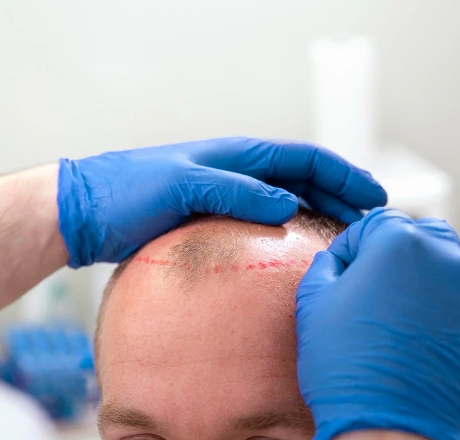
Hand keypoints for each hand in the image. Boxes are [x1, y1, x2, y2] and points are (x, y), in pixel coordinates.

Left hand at [56, 137, 386, 266]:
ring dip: (317, 220)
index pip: (306, 160)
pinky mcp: (210, 225)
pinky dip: (286, 239)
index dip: (344, 175)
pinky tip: (293, 264)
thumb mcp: (183, 187)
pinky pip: (260, 229)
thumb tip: (289, 204)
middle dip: (341, 200)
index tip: (375, 199)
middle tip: (369, 230)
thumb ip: (235, 191)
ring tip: (342, 247)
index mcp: (237, 156)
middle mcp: (237, 174)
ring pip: (286, 206)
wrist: (83, 212)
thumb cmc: (127, 192)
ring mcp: (225, 199)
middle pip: (304, 183)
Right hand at [295, 208, 459, 439]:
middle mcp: (450, 263)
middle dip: (400, 261)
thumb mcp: (313, 308)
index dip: (353, 249)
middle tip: (375, 300)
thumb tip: (338, 262)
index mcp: (402, 244)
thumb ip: (327, 268)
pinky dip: (449, 332)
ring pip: (450, 283)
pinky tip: (422, 362)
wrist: (393, 434)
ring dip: (426, 297)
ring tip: (398, 340)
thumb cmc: (347, 369)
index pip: (376, 224)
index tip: (343, 278)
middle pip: (424, 242)